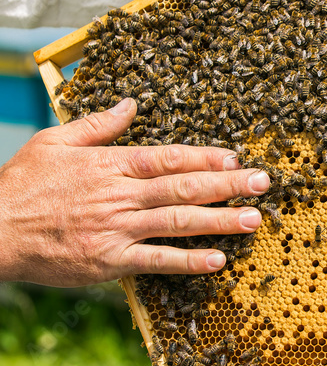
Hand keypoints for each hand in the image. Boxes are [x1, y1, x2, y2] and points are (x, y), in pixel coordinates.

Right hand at [0, 99, 270, 285]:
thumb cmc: (22, 185)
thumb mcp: (56, 141)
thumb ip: (99, 125)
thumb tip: (132, 103)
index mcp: (110, 164)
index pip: (168, 158)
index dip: (205, 158)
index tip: (236, 158)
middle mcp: (120, 195)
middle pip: (183, 188)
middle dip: (227, 185)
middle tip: (263, 184)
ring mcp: (116, 229)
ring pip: (178, 223)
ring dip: (220, 221)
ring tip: (253, 220)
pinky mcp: (109, 261)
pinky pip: (156, 261)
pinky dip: (188, 261)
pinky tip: (217, 261)